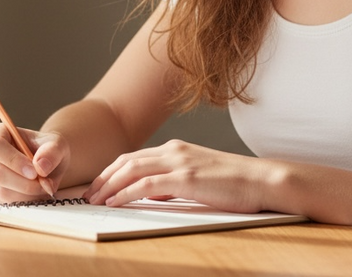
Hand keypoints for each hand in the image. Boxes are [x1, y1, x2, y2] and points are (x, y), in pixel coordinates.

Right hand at [0, 123, 68, 201]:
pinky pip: (4, 202)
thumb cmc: (47, 149)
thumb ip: (52, 151)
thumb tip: (41, 166)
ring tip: (43, 187)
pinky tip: (34, 193)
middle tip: (44, 184)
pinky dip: (23, 201)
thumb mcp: (57, 144)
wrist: (45, 163)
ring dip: (26, 194)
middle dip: (24, 183)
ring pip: (1, 191)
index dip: (13, 161)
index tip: (34, 172)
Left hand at [82, 139, 279, 212]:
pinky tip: (114, 203)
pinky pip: (146, 185)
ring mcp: (179, 162)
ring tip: (95, 200)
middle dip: (104, 177)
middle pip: (126, 161)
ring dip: (109, 185)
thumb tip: (154, 194)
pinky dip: (126, 193)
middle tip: (89, 194)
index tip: (99, 185)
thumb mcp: (199, 178)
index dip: (112, 171)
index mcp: (176, 148)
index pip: (134, 157)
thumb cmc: (235, 183)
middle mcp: (174, 150)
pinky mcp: (185, 178)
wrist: (262, 180)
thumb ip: (175, 182)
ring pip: (131, 170)